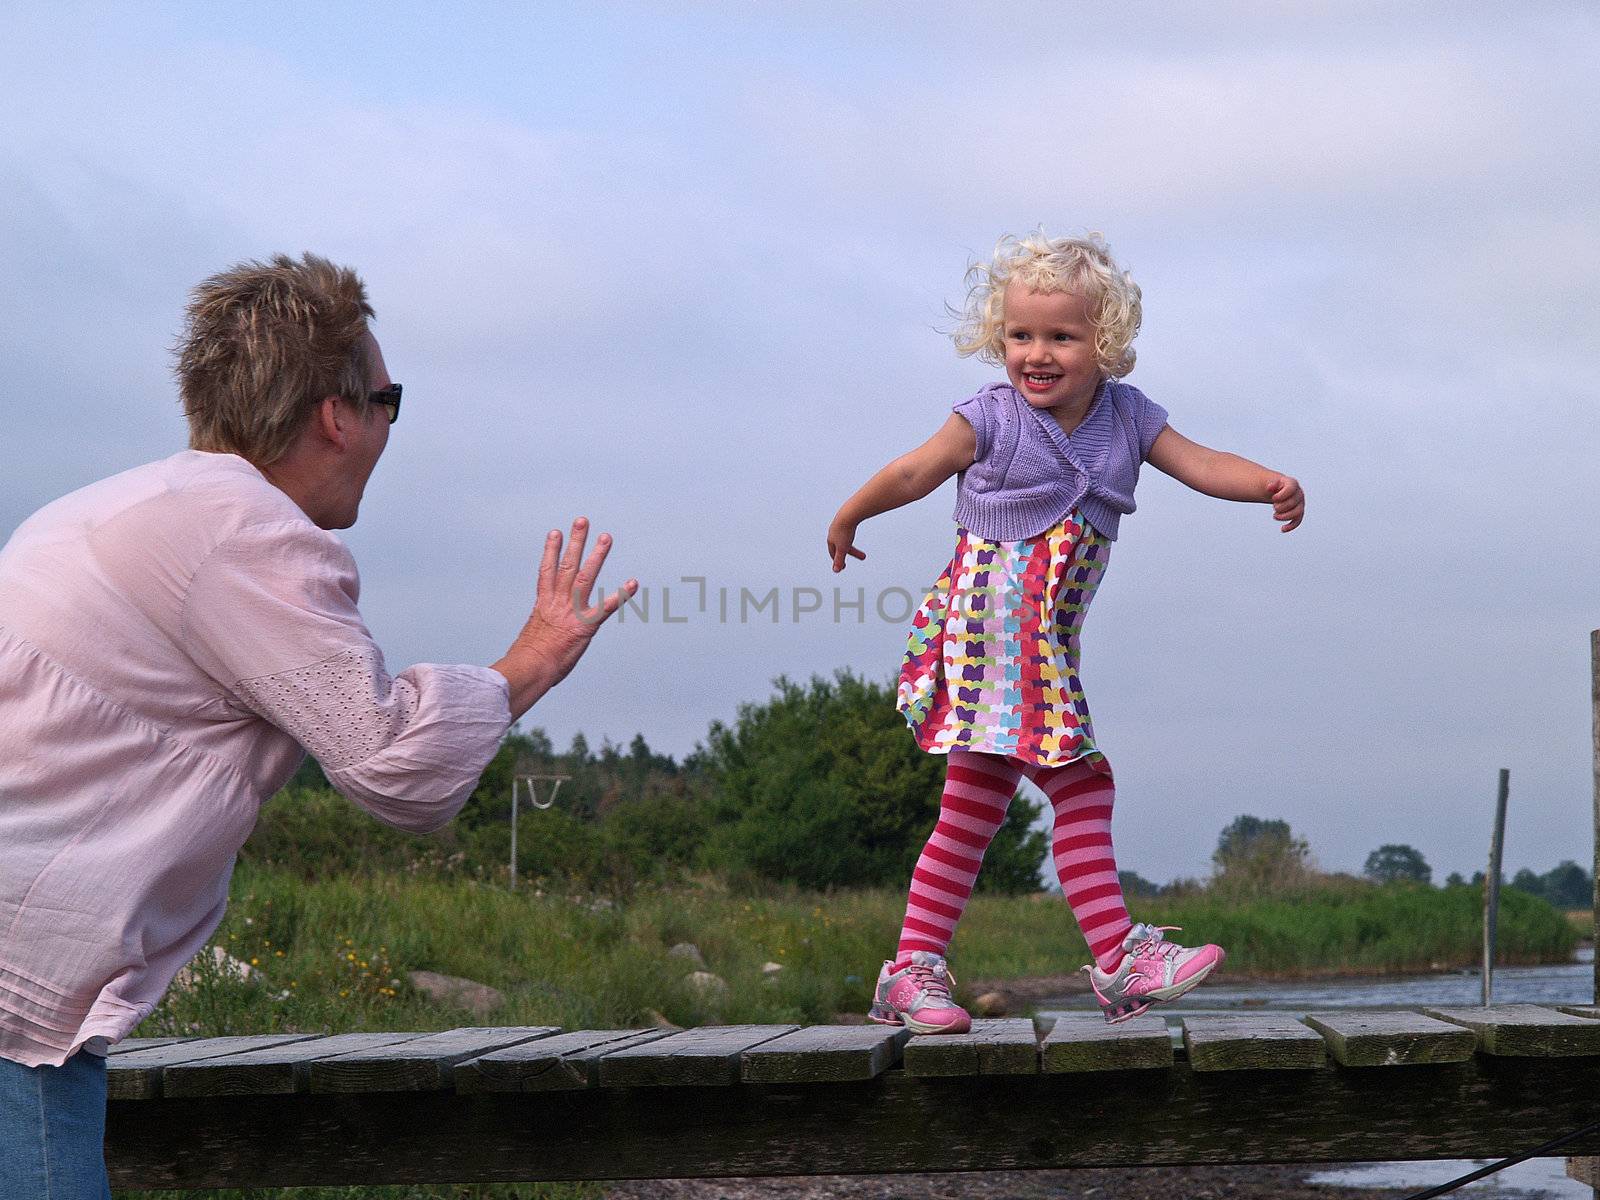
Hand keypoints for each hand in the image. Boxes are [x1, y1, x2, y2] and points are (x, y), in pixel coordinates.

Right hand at [492, 517, 636, 718]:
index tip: (554, 532)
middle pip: (567, 565)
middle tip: (582, 521)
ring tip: (606, 536)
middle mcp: (557, 602)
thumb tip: (532, 646)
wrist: (530, 669)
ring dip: (597, 555)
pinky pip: (606, 607)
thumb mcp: (532, 642)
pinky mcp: (586, 625)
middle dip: (575, 542)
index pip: (547, 571)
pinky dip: (621, 595)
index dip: (551, 551)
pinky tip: (633, 583)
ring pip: (585, 576)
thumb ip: (539, 635)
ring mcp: (572, 611)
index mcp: (544, 605)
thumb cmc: (528, 663)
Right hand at [827, 517, 866, 572]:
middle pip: (841, 545)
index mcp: (831, 539)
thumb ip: (839, 560)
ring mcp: (838, 524)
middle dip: (852, 552)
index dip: (838, 560)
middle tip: (863, 557)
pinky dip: (851, 533)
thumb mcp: (843, 548)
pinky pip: (848, 528)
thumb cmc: (845, 531)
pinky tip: (854, 531)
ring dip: (850, 542)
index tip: (844, 566)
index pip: (833, 553)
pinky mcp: (845, 518)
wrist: (849, 513)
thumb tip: (836, 571)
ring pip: (844, 536)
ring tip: (856, 542)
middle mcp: (833, 532)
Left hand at [1267, 475, 1303, 531]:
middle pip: (1292, 503)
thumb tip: (1268, 488)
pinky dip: (1291, 526)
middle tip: (1274, 506)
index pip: (1290, 489)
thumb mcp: (1272, 483)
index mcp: (1293, 484)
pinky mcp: (1298, 513)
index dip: (1281, 496)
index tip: (1273, 498)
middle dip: (1280, 507)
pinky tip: (1282, 529)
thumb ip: (1271, 484)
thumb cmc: (1275, 486)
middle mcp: (1299, 494)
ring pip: (1297, 513)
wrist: (1279, 490)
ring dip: (1285, 516)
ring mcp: (1300, 504)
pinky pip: (1297, 521)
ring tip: (1274, 516)